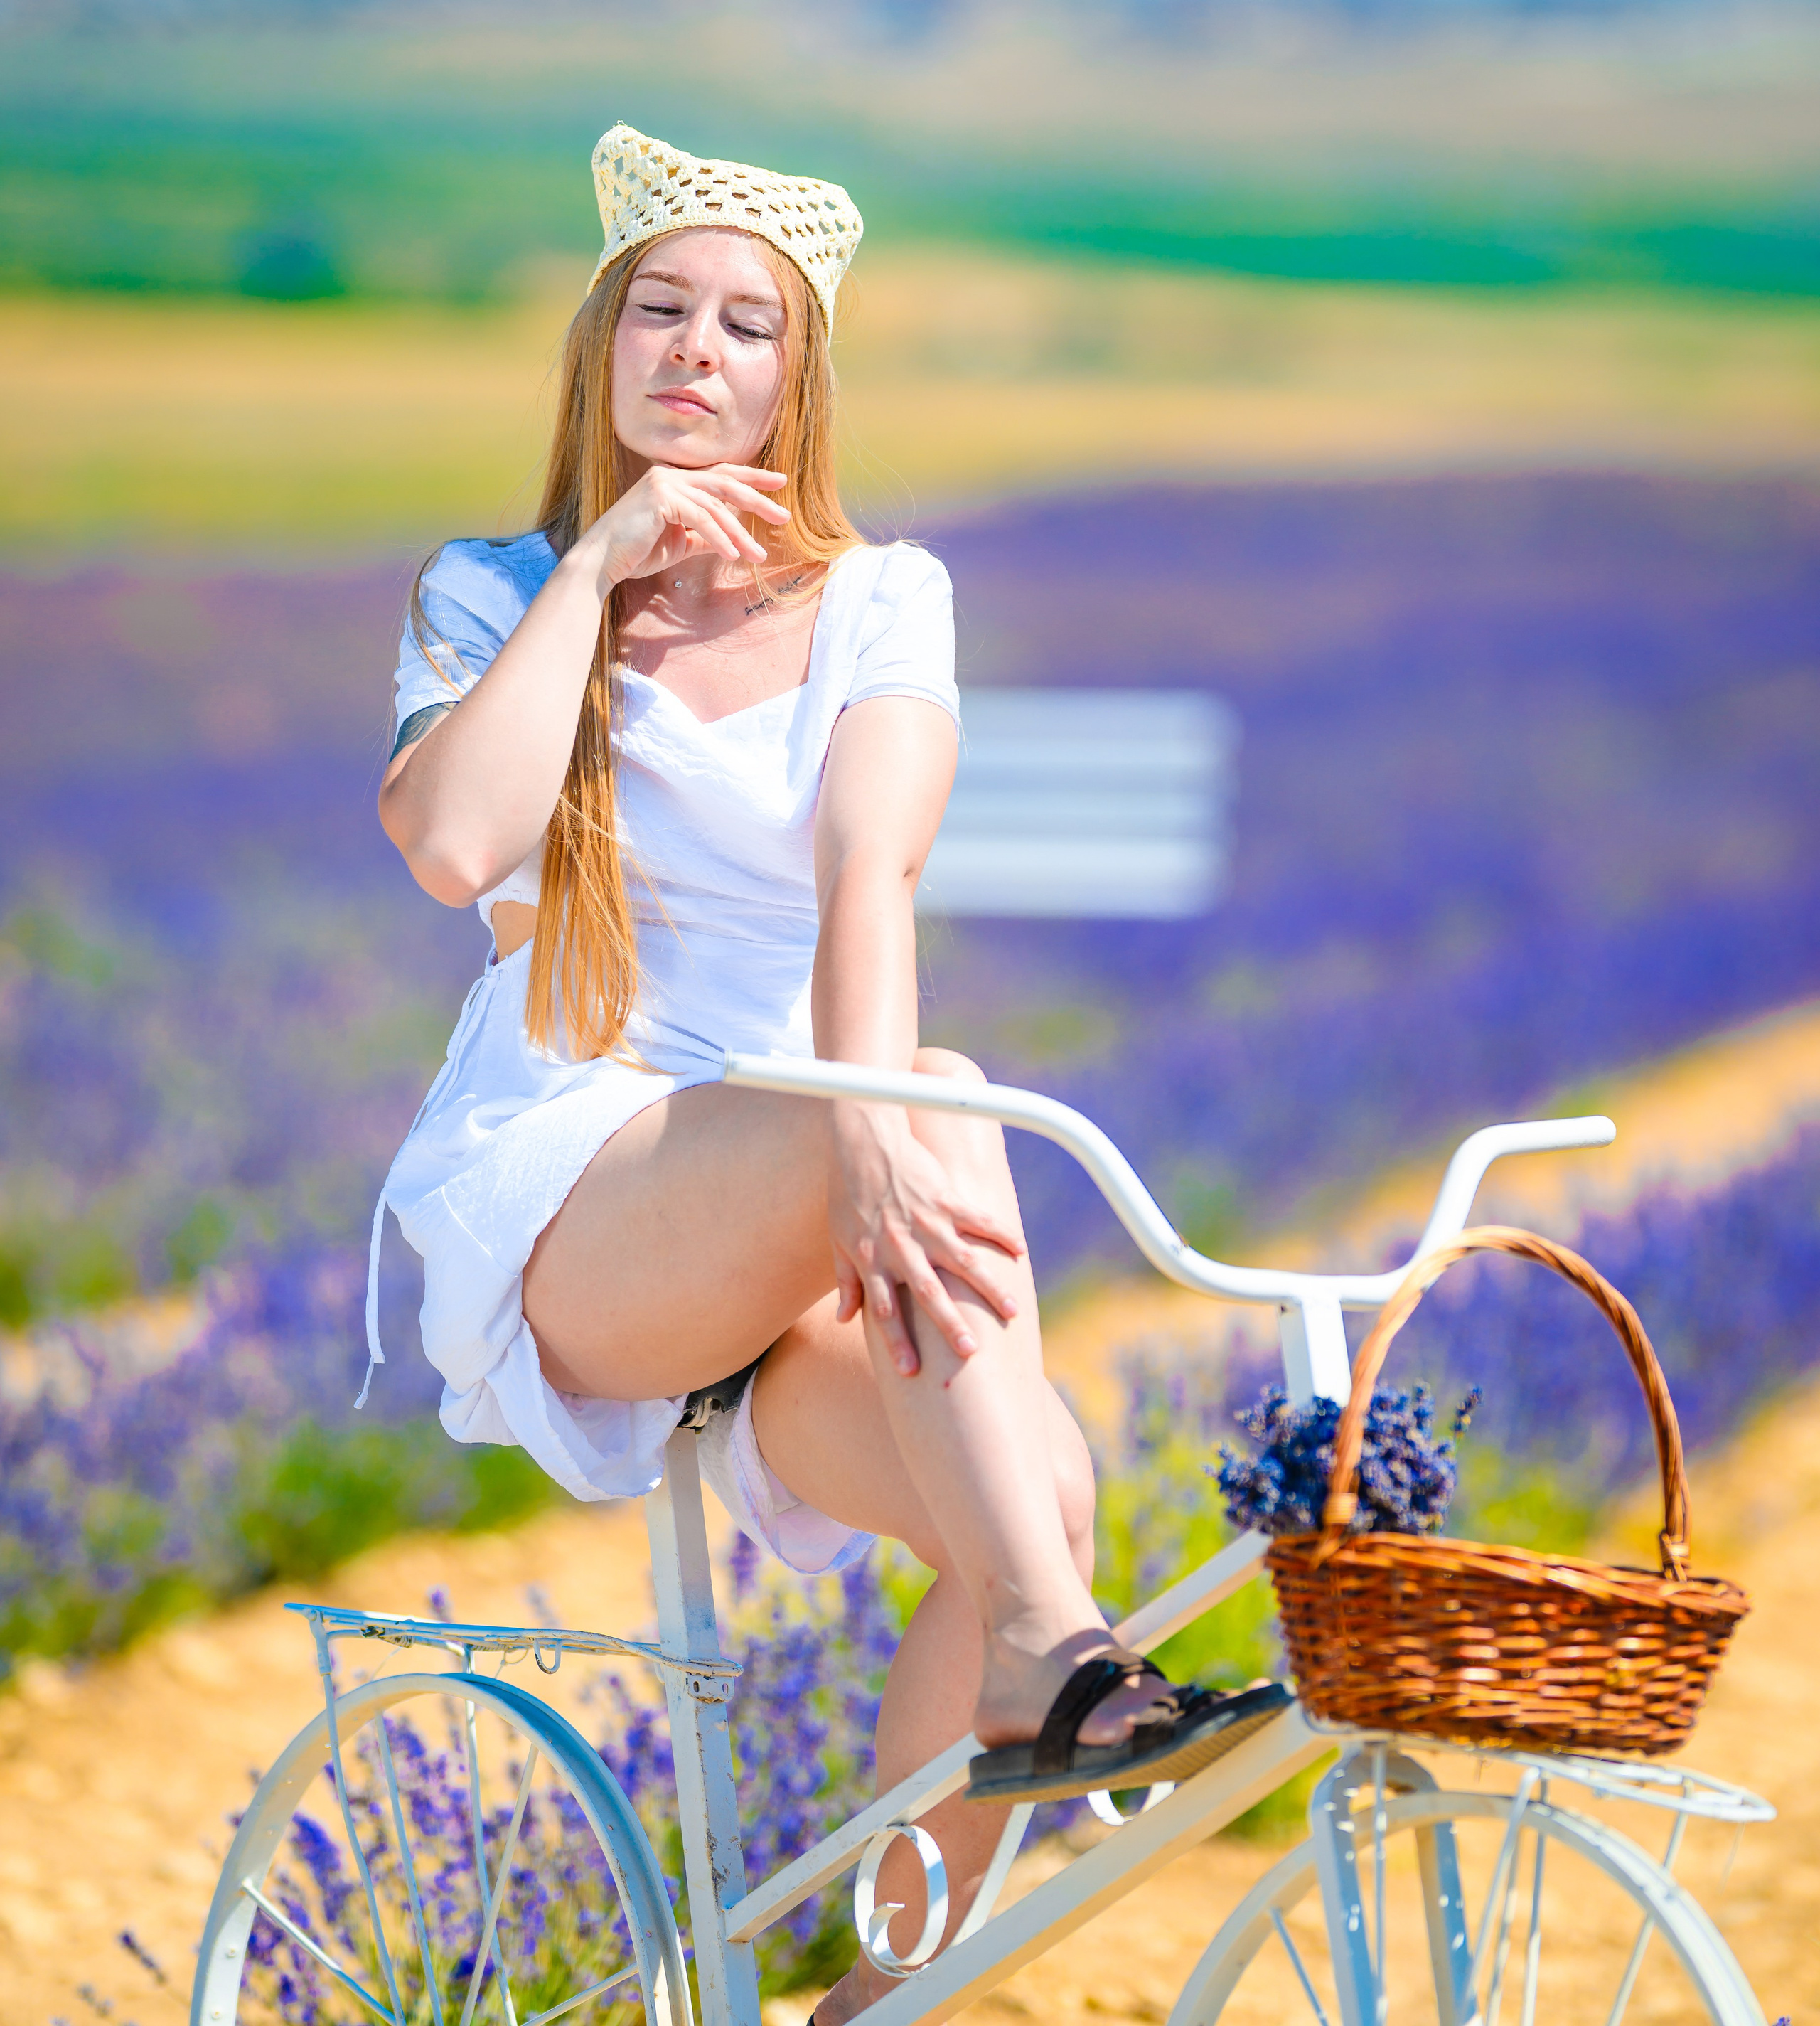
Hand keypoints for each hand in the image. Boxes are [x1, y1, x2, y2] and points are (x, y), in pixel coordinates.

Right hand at [574, 462, 789, 590]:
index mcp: (676, 482)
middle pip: (726, 483)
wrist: (603, 560)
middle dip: (758, 499)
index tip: (779, 484)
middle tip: (784, 516)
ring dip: (740, 534)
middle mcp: (671, 476)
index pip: (721, 475)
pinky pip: (700, 519)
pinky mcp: (660, 499)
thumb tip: (728, 542)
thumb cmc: (637, 552)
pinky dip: (719, 538)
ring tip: (757, 556)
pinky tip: (732, 555)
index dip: (752, 478)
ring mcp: (664, 484)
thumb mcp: (680, 543)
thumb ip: (703, 537)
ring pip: (716, 506)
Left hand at [827, 1104, 1024, 1375]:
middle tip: (970, 1351)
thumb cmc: (848, 1194)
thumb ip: (846, 1282)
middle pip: (927, 1292)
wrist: (863, 1142)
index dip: (897, 1342)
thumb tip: (845, 1320)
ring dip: (988, 1287)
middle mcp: (901, 1247)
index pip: (884, 1310)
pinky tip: (1022, 1250)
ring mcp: (926, 1223)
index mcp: (873, 1260)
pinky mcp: (945, 1199)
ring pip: (962, 1261)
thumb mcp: (838, 1240)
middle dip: (948, 1323)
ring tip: (1011, 1311)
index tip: (911, 1372)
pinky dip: (1001, 1234)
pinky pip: (978, 1220)